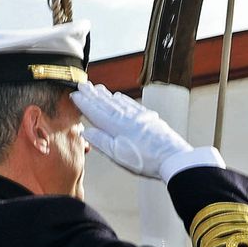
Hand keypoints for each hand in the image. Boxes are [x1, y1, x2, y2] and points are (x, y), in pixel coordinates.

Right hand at [72, 82, 191, 178]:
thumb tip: (86, 132)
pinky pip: (131, 104)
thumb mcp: (118, 155)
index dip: (84, 103)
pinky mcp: (148, 118)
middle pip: (106, 103)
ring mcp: (138, 116)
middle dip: (93, 94)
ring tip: (97, 88)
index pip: (96, 111)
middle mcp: (126, 117)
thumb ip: (101, 141)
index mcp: (115, 126)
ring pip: (118, 102)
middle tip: (83, 85)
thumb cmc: (146, 160)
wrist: (172, 157)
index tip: (75, 95)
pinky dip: (122, 99)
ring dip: (106, 95)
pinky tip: (119, 97)